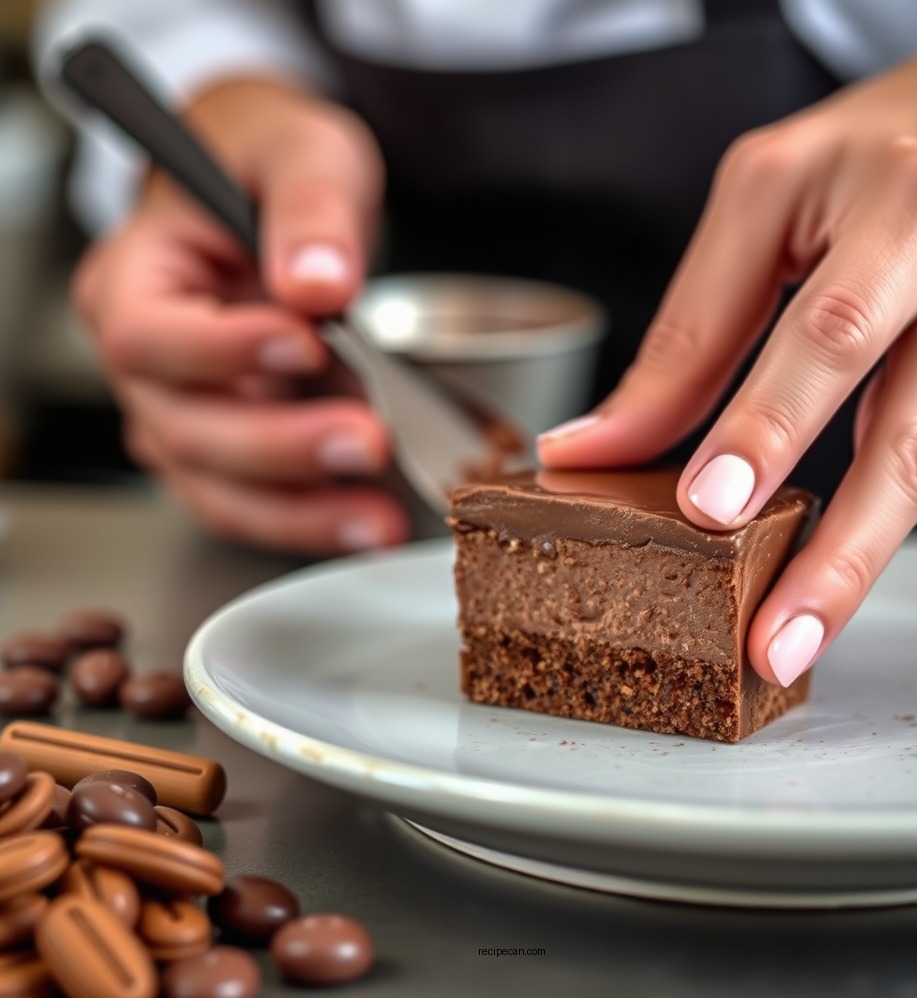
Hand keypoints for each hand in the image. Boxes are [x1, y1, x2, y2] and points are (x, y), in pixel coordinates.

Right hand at [73, 77, 408, 553]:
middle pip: (185, 426)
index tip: (306, 345)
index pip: (151, 334)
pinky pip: (254, 503)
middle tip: (368, 441)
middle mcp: (148, 361)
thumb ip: (311, 207)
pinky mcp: (228, 450)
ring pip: (216, 486)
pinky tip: (366, 521)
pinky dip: (309, 520)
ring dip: (299, 512)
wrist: (273, 197)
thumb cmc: (269, 169)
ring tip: (377, 520)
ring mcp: (184, 413)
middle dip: (280, 447)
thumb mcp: (301, 152)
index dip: (223, 352)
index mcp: (135, 277)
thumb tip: (319, 284)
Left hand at [538, 10, 916, 684]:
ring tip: (794, 637)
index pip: (814, 334)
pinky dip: (892, 508)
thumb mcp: (768, 202)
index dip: (757, 429)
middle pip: (900, 424)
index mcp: (891, 203)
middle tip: (767, 627)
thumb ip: (693, 328)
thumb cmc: (877, 150)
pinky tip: (843, 553)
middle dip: (834, 543)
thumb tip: (597, 443)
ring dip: (861, 563)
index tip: (702, 507)